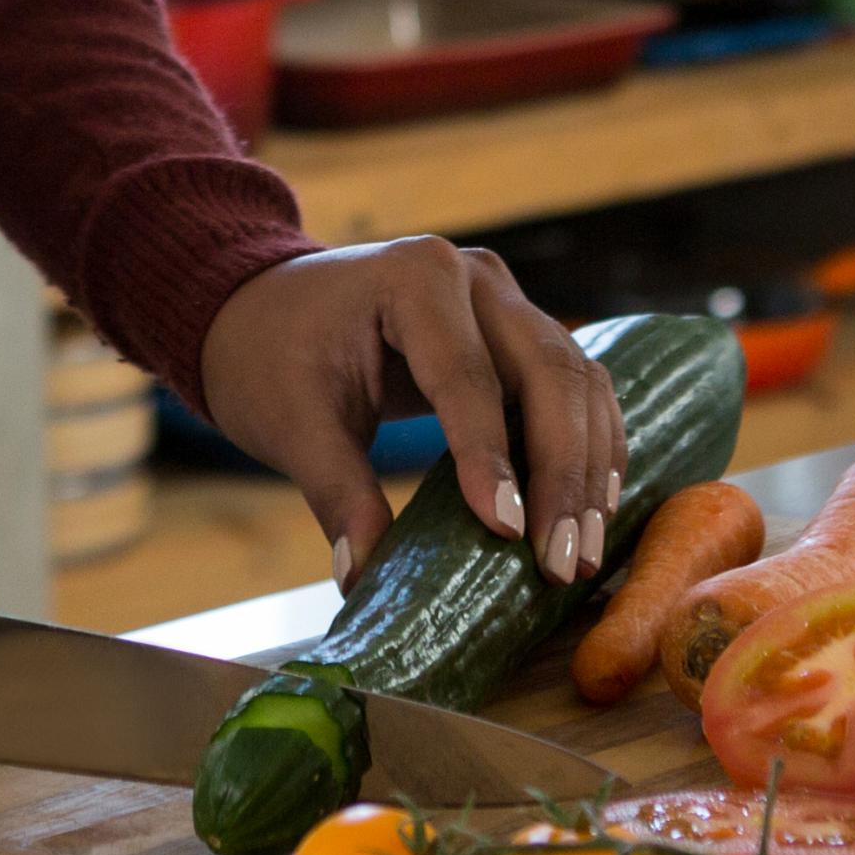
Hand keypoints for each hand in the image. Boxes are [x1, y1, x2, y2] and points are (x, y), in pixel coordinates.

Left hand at [194, 238, 623, 590]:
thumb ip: (335, 492)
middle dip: (562, 473)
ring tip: (583, 554)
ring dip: (587, 469)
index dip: (490, 458)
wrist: (263, 307)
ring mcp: (506, 300)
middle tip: (563, 562)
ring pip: (576, 380)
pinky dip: (588, 448)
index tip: (508, 532)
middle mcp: (477, 277)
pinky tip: (591, 511)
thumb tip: (362, 577)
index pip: (467, 376)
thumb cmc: (271, 354)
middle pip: (547, 372)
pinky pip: (573, 387)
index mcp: (415, 277)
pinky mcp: (518, 333)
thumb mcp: (292, 422)